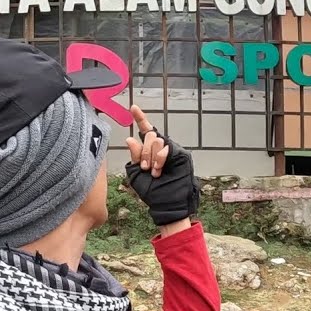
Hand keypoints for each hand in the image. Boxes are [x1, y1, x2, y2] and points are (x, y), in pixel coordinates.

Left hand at [124, 106, 199, 228]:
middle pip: (150, 134)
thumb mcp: (136, 173)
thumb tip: (130, 138)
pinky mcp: (180, 154)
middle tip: (144, 167)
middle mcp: (161, 148)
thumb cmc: (151, 191)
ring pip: (157, 140)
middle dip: (143, 151)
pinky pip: (166, 148)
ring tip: (154, 172)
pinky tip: (159, 169)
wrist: (165, 203)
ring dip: (151, 157)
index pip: (145, 131)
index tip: (133, 107)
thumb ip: (134, 156)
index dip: (140, 118)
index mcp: (149, 151)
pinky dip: (159, 158)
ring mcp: (171, 150)